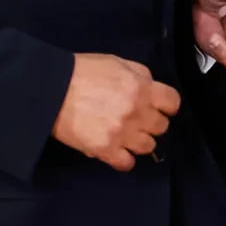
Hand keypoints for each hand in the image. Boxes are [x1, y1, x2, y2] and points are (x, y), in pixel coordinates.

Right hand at [51, 51, 181, 169]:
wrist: (52, 90)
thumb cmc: (84, 72)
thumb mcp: (118, 62)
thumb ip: (140, 75)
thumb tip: (151, 88)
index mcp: (142, 88)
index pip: (173, 103)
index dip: (167, 106)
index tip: (159, 107)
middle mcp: (137, 112)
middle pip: (161, 126)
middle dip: (152, 122)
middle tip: (138, 120)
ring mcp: (122, 133)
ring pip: (147, 146)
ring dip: (140, 141)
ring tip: (127, 136)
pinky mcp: (105, 150)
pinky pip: (126, 163)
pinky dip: (124, 159)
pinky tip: (117, 151)